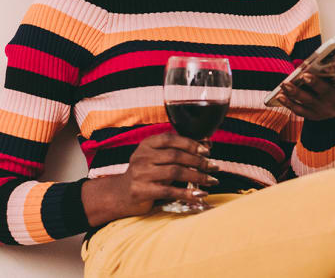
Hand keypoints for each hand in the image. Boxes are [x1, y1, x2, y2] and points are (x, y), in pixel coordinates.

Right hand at [81, 133, 219, 225]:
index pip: (171, 139)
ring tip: (211, 180)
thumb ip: (176, 151)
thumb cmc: (146, 174)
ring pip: (175, 172)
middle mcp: (142, 157)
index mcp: (147, 144)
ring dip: (197, 176)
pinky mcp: (141, 190)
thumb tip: (207, 146)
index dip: (191, 143)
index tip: (207, 151)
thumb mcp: (157, 158)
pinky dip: (187, 193)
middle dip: (199, 161)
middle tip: (214, 167)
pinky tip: (200, 195)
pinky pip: (169, 191)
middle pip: (176, 156)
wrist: (120, 195)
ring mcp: (140, 174)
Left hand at [275, 61, 334, 119]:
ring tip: (284, 84)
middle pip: (326, 91)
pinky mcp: (314, 116)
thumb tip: (308, 62)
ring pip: (309, 101)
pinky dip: (289, 103)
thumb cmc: (334, 81)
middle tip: (304, 76)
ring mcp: (327, 110)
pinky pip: (300, 110)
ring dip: (296, 92)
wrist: (333, 102)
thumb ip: (329, 66)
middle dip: (315, 83)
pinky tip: (280, 95)